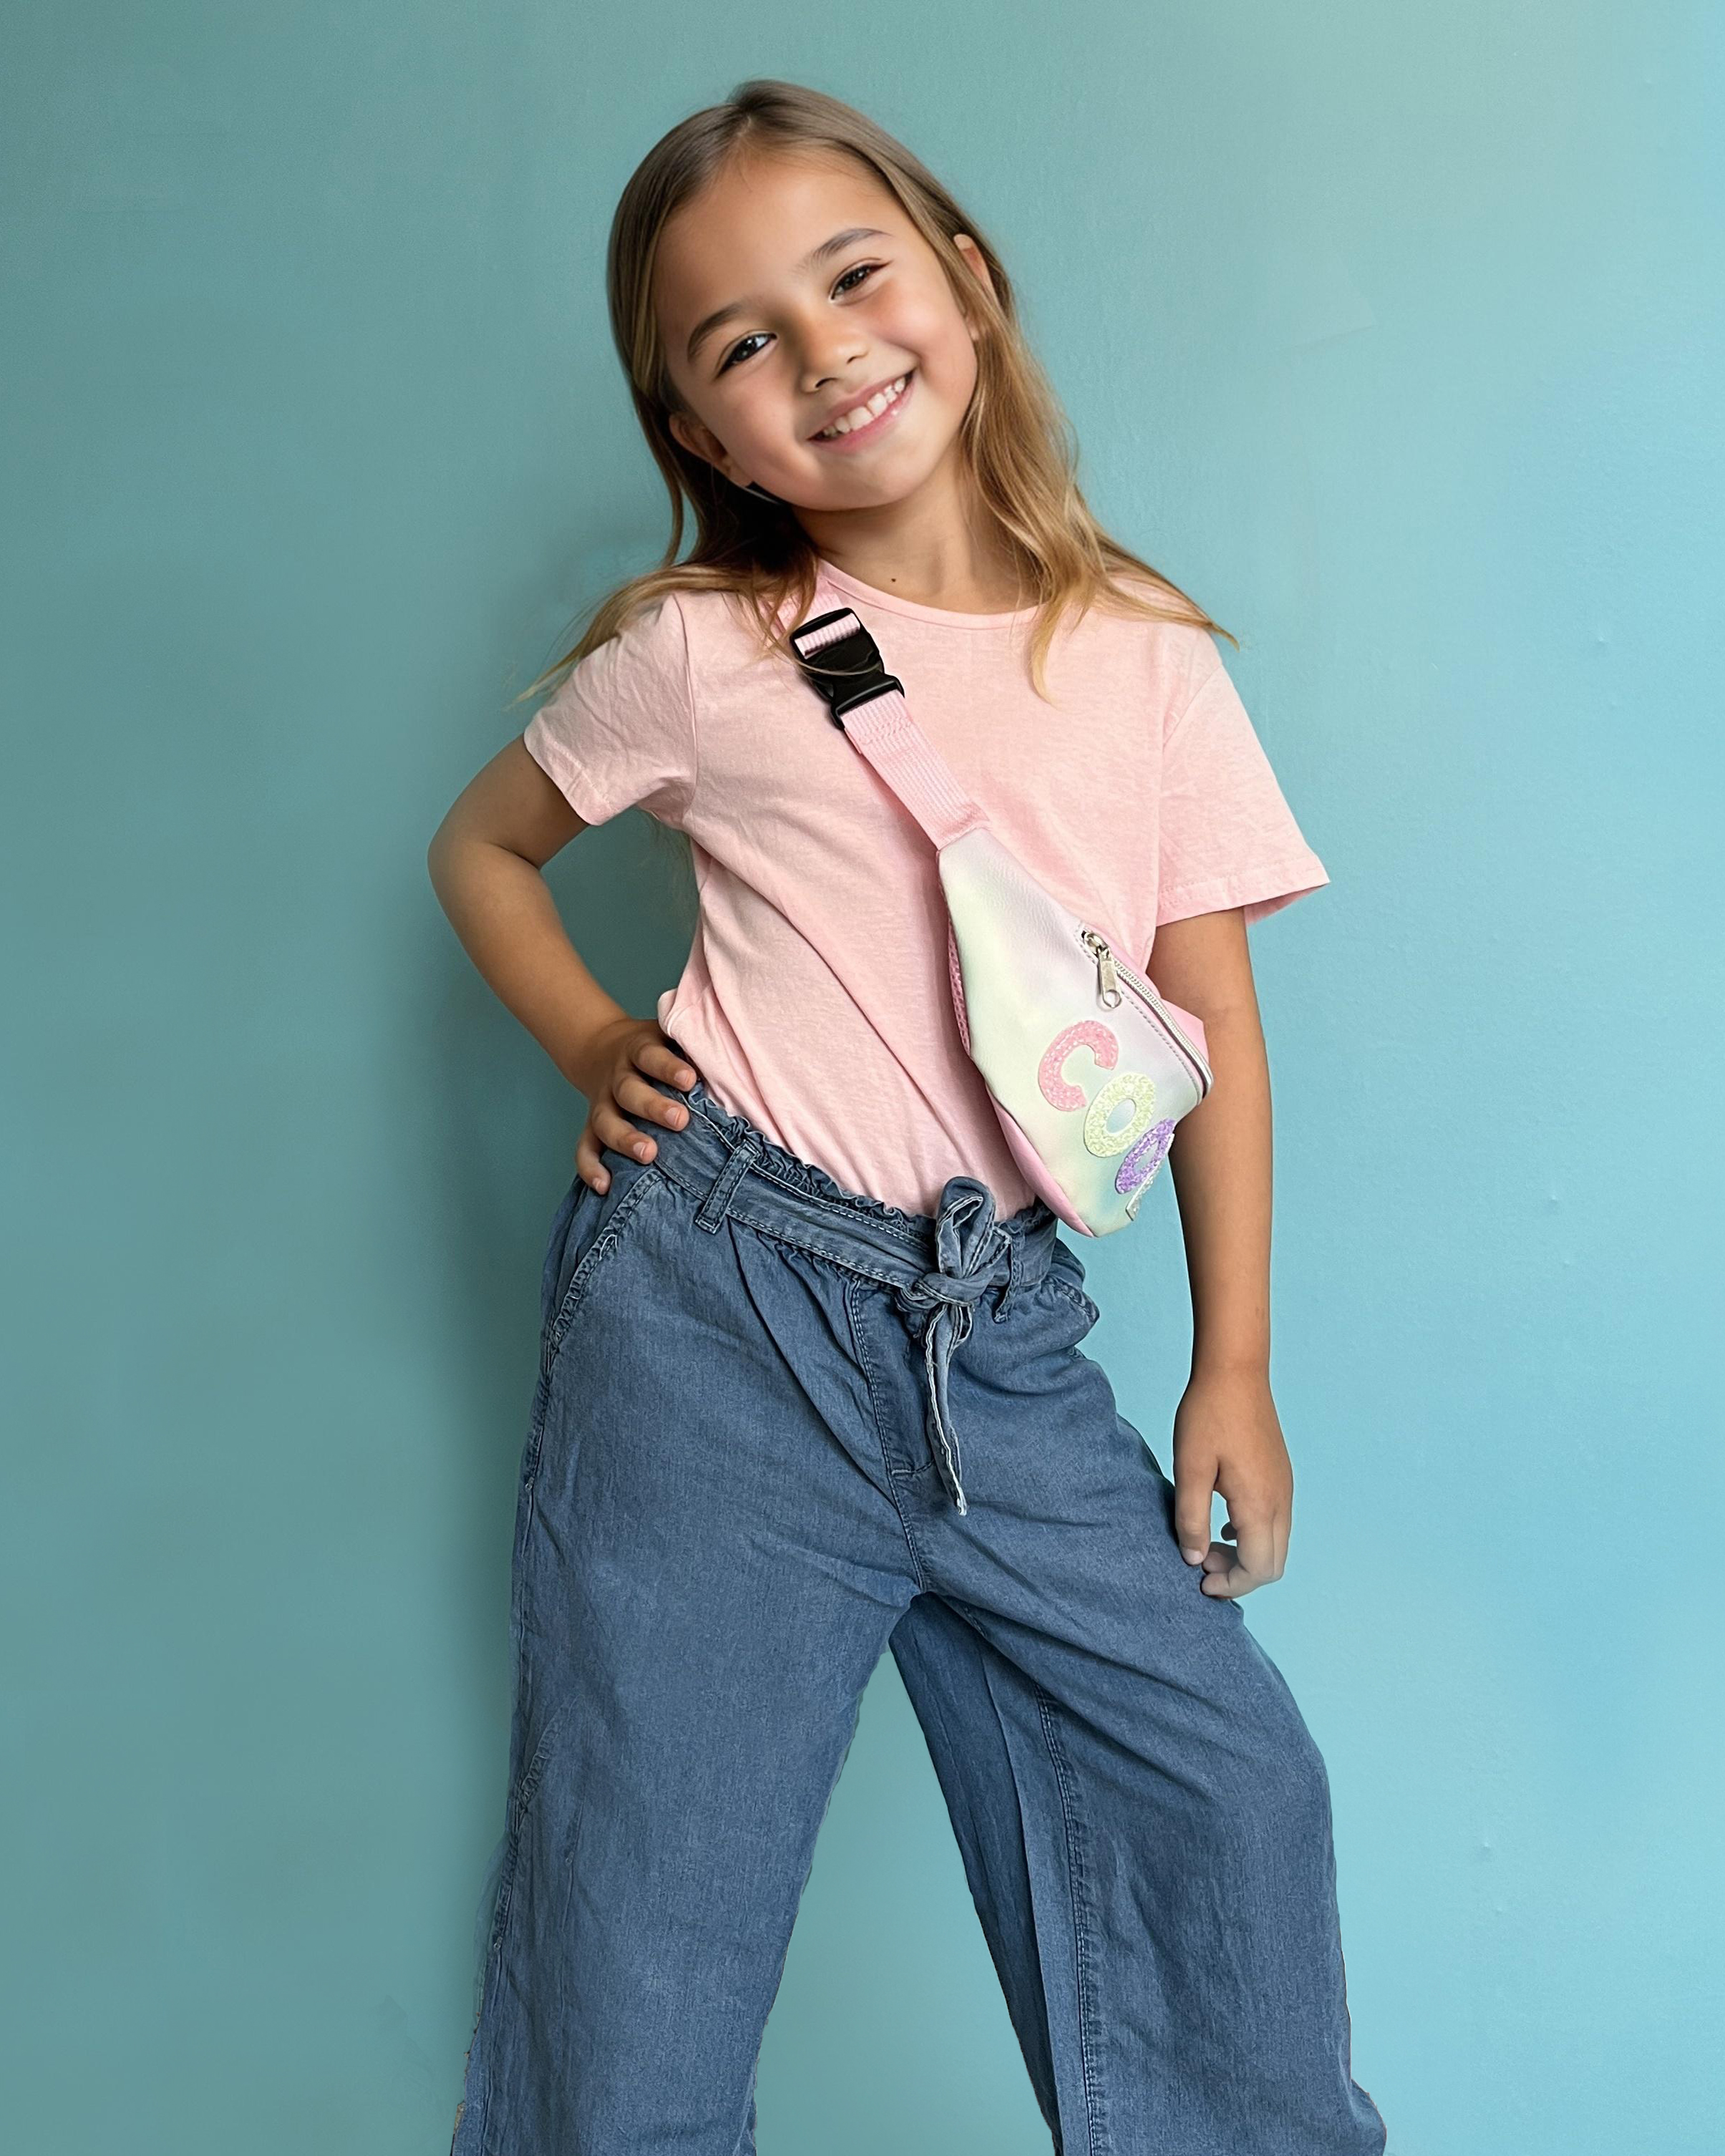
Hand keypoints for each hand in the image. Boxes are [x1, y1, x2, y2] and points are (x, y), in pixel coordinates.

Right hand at [569, 1018, 698, 1192]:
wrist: (600, 1047)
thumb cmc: (656, 1047)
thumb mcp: (671, 1034)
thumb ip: (695, 1045)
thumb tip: (737, 1063)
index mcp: (639, 1049)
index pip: (650, 1056)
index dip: (668, 1067)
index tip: (690, 1080)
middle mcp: (617, 1077)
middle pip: (628, 1090)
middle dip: (652, 1106)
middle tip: (680, 1120)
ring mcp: (602, 1102)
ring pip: (605, 1121)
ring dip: (624, 1139)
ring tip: (648, 1154)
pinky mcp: (592, 1125)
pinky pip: (585, 1147)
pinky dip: (590, 1168)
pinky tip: (605, 1186)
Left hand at [1170, 1365, 1292, 1596]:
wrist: (1235, 1371)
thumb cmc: (1208, 1415)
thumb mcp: (1190, 1469)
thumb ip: (1191, 1519)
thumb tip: (1195, 1560)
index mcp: (1259, 1505)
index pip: (1257, 1570)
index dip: (1230, 1585)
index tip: (1200, 1581)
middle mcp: (1281, 1501)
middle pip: (1273, 1565)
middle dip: (1240, 1575)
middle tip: (1202, 1564)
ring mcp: (1285, 1488)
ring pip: (1276, 1544)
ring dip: (1246, 1556)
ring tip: (1209, 1544)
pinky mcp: (1280, 1475)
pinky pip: (1275, 1522)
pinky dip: (1253, 1535)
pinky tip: (1223, 1521)